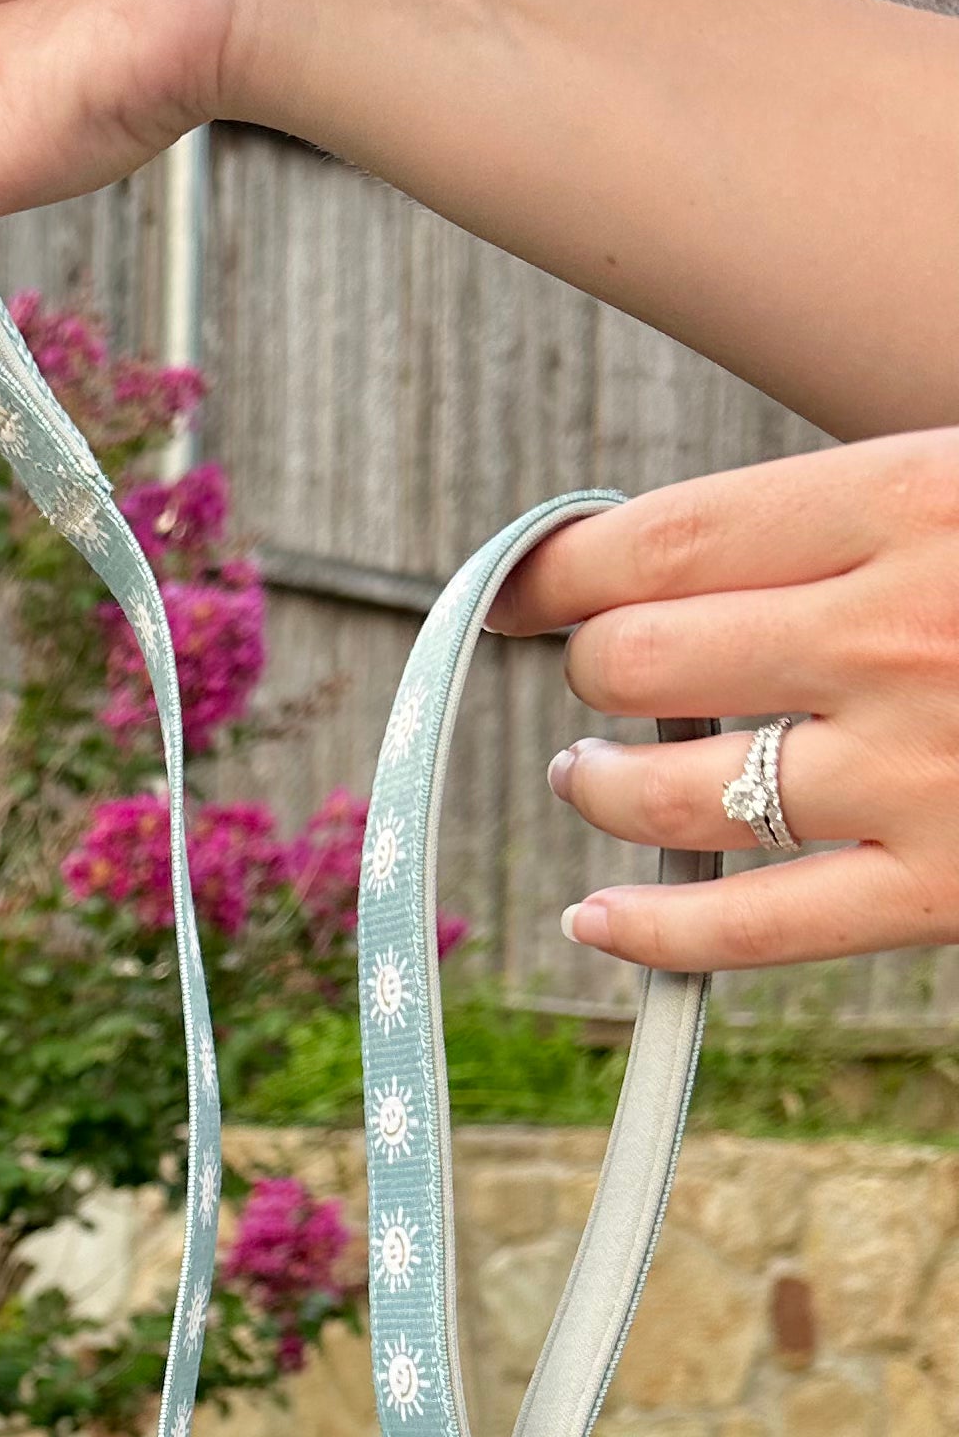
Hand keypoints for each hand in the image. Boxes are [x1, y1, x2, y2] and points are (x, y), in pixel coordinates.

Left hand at [492, 436, 958, 969]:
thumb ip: (857, 520)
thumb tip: (693, 556)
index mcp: (912, 505)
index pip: (668, 541)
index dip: (561, 570)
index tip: (521, 585)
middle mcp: (894, 638)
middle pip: (640, 662)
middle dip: (593, 671)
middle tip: (600, 676)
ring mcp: (914, 772)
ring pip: (665, 798)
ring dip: (596, 785)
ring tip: (587, 771)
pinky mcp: (944, 888)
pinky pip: (750, 928)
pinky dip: (650, 931)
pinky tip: (597, 918)